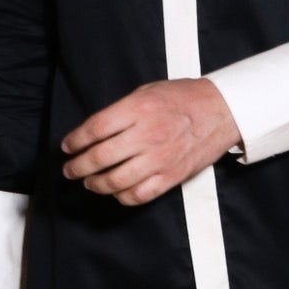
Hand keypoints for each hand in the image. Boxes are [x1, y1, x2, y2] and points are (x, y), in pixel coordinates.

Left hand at [60, 78, 241, 203]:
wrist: (221, 111)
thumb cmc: (182, 98)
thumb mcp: (147, 91)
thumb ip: (121, 111)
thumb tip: (92, 132)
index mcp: (138, 109)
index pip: (95, 129)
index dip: (75, 140)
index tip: (67, 146)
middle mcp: (147, 135)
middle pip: (100, 158)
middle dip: (77, 167)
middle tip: (69, 170)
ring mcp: (160, 159)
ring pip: (116, 181)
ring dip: (95, 184)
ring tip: (89, 182)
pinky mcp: (171, 176)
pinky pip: (139, 195)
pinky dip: (122, 197)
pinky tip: (115, 191)